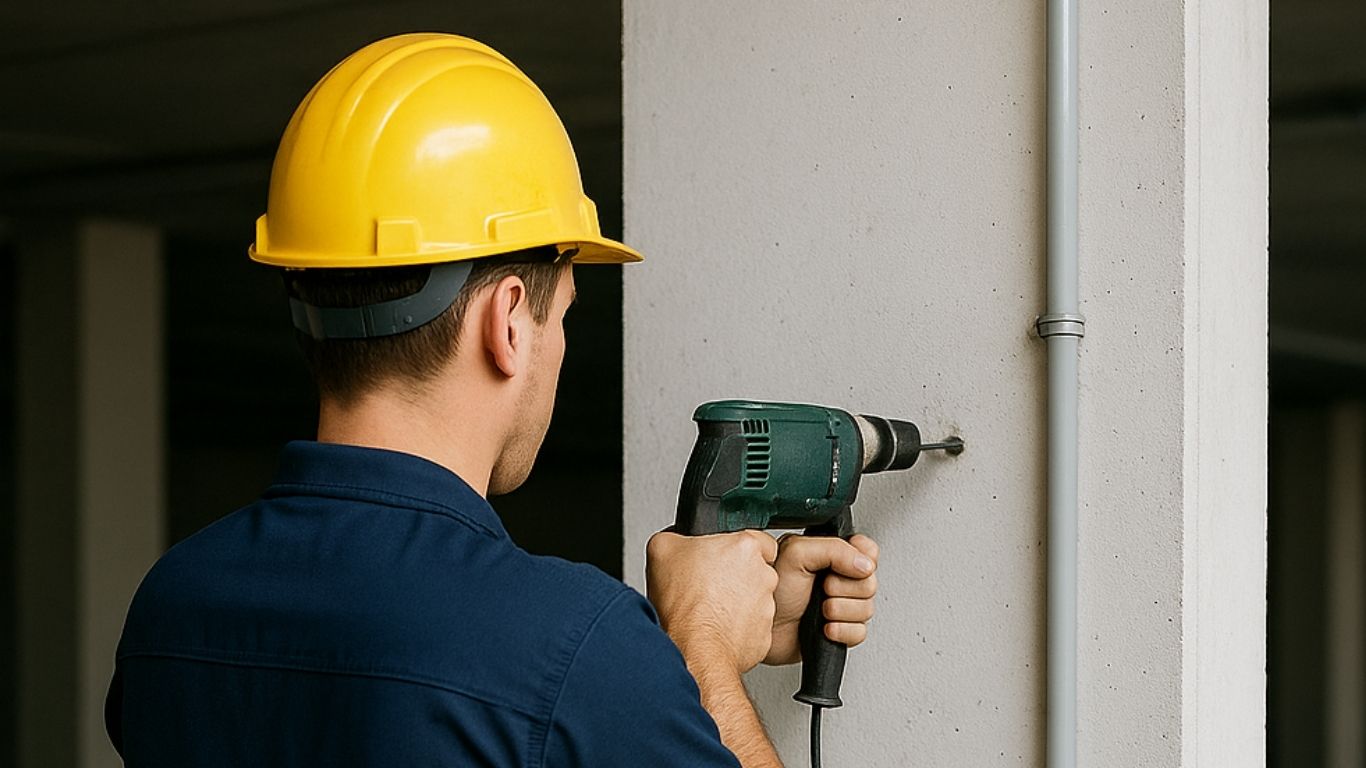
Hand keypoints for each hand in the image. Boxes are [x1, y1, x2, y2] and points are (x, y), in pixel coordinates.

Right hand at [646, 530, 778, 673]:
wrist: (694, 651)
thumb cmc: (683, 605)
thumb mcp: (661, 550)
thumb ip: (675, 536)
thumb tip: (676, 541)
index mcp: (745, 548)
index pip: (758, 540)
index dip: (737, 549)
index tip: (723, 559)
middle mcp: (764, 575)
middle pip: (755, 570)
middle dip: (736, 577)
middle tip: (709, 586)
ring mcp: (767, 607)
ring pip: (754, 599)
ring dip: (736, 603)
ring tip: (708, 610)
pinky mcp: (764, 635)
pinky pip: (752, 626)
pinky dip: (737, 628)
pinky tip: (714, 628)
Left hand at [764, 533, 878, 665]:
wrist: (760, 629)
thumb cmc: (769, 592)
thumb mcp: (797, 555)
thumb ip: (834, 549)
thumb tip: (864, 562)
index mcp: (829, 555)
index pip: (867, 551)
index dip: (862, 560)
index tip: (846, 566)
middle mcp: (836, 578)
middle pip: (869, 582)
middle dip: (845, 588)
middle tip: (823, 588)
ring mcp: (839, 605)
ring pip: (867, 608)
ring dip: (842, 611)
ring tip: (820, 609)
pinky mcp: (839, 631)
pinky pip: (859, 632)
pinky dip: (842, 631)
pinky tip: (824, 628)